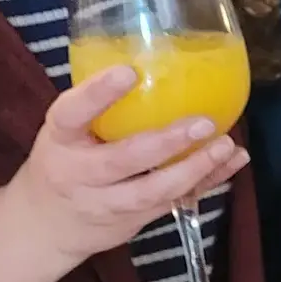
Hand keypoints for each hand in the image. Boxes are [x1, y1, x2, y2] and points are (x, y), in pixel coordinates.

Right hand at [1, 66, 247, 263]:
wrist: (46, 227)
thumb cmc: (64, 161)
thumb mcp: (65, 131)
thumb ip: (97, 106)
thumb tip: (152, 54)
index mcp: (59, 140)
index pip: (70, 114)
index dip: (97, 94)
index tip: (128, 71)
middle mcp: (79, 174)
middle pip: (121, 160)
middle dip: (165, 142)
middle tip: (202, 121)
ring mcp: (106, 203)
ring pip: (153, 191)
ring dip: (194, 168)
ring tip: (223, 144)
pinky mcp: (134, 220)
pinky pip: (174, 202)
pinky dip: (208, 181)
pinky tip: (233, 160)